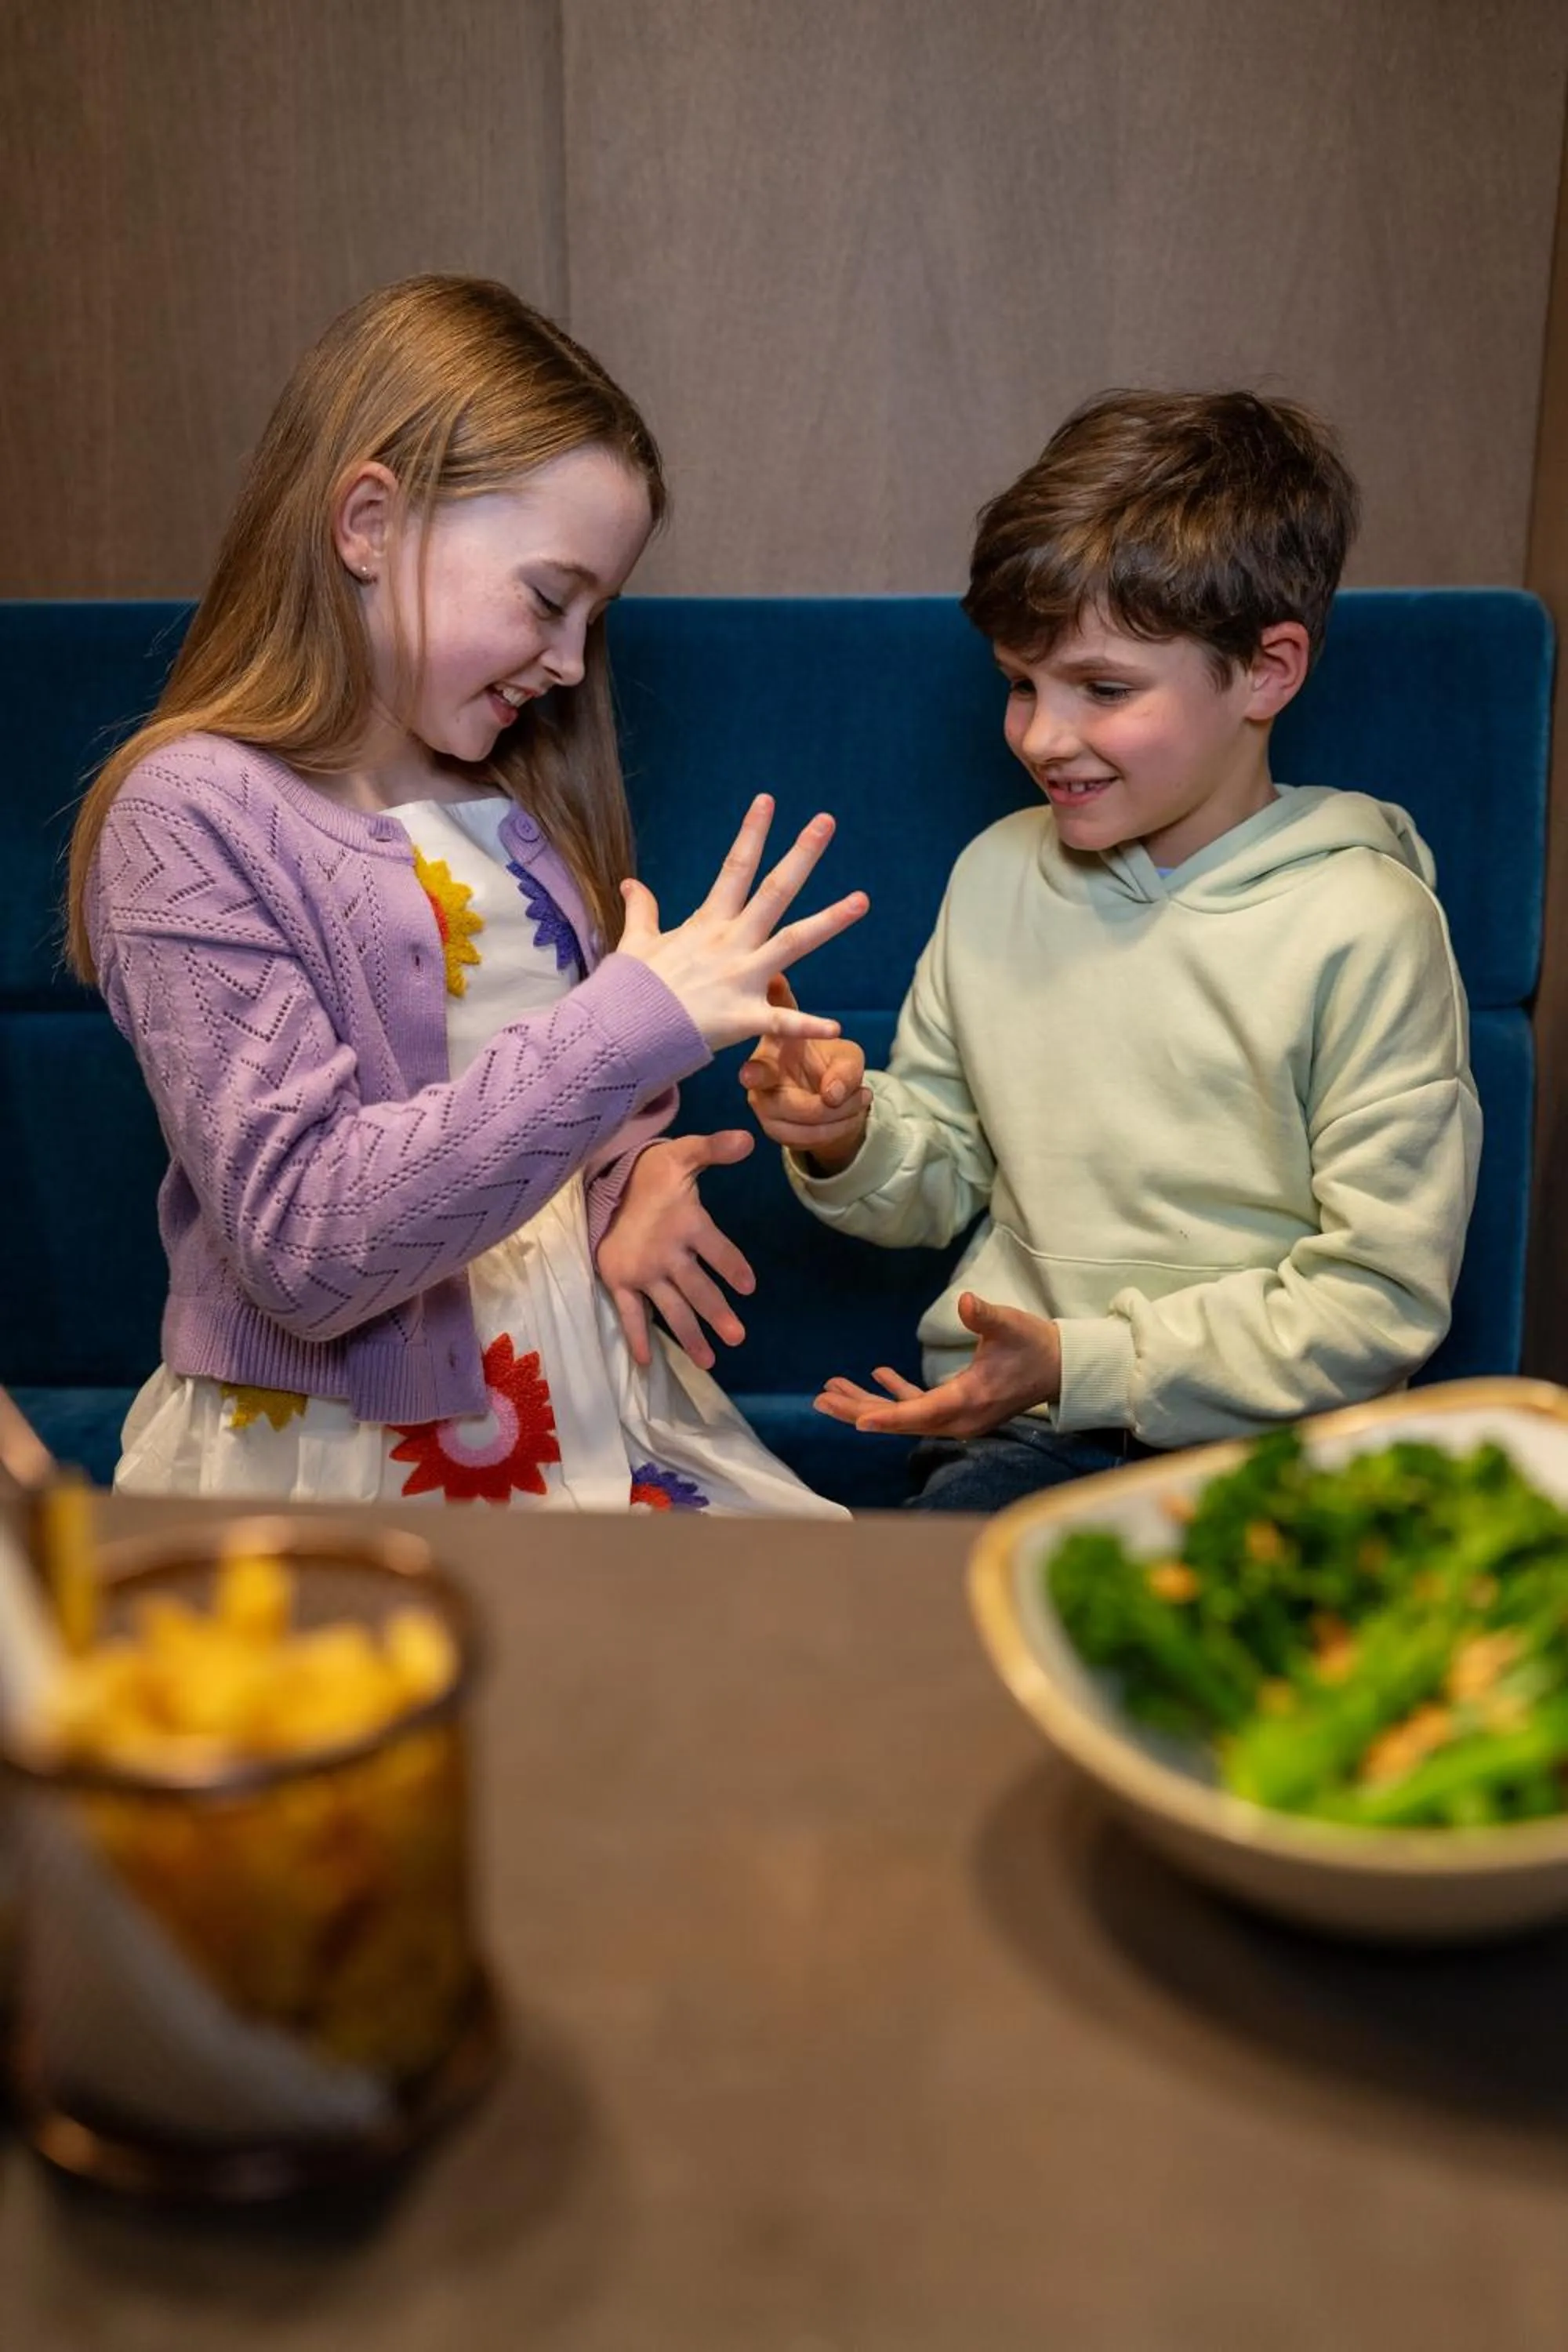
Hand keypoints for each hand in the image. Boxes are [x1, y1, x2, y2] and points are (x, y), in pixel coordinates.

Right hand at [597, 1130, 757, 1370]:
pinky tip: (647, 1363)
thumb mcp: (685, 1154)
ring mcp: (642, 1271)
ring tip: (709, 1361)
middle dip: (716, 1313)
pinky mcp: (620, 1281)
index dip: (732, 1266)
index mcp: (687, 1224)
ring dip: (688, 1335)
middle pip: (696, 1288)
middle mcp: (666, 1252)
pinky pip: (629, 1313)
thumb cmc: (654, 1174)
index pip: (716, 1249)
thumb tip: (751, 1138)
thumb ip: (715, 1149)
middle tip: (738, 1337)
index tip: (749, 1287)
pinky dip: (637, 1337)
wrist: (606, 1181)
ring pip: (670, 1308)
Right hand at [618, 795, 868, 1050]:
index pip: (734, 868)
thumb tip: (630, 882)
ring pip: (793, 943)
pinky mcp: (743, 1017)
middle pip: (774, 892)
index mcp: (708, 924)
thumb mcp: (636, 943)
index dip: (752, 833)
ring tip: (862, 900)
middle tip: (826, 821)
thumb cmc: (631, 991)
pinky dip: (809, 1026)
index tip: (768, 801)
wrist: (621, 1032)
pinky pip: (782, 1022)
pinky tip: (836, 1026)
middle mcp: (730, 943)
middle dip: (801, 855)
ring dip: (829, 922)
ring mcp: (740, 978)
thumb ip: (641, 911)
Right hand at [739, 978, 870, 1171]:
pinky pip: (802, 1141)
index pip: (756, 1064)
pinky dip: (832, 1133)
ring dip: (835, 1122)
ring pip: (795, 1128)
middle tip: (864, 1094)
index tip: (750, 1076)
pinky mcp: (775, 1129)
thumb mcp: (848, 1057)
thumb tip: (832, 1096)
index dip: (752, 1072)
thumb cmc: (832, 1061)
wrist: (834, 1089)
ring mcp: (764, 1108)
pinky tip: (850, 1117)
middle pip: (784, 1105)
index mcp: (770, 1052)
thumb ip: (844, 1069)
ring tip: (862, 1102)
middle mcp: (759, 1081)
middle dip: (826, 1107)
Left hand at [814, 1292, 1062, 1436]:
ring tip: (831, 1391)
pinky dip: (896, 1394)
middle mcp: (958, 1416)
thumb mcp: (1011, 1325)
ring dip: (869, 1403)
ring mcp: (958, 1415)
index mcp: (968, 1399)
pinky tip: (877, 1374)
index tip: (855, 1420)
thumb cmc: (1034, 1344)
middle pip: (901, 1420)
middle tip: (821, 1400)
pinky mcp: (959, 1406)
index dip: (888, 1416)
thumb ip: (986, 1316)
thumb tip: (966, 1301)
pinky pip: (919, 1406)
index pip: (921, 1412)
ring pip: (905, 1415)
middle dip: (859, 1410)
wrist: (1060, 1367)